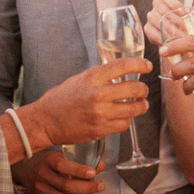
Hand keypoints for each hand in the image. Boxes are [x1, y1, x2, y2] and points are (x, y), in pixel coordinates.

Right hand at [12, 151, 105, 193]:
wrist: (24, 169)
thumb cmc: (48, 161)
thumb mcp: (62, 155)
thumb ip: (81, 161)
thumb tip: (100, 165)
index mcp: (48, 161)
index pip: (63, 166)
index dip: (79, 171)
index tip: (93, 173)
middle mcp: (42, 176)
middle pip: (66, 186)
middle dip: (87, 188)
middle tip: (100, 186)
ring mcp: (39, 190)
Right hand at [26, 58, 150, 146]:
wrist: (45, 121)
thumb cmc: (60, 99)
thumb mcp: (79, 79)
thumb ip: (99, 77)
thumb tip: (120, 74)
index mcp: (92, 77)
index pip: (123, 65)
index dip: (140, 64)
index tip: (148, 66)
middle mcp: (97, 94)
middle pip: (134, 89)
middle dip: (144, 89)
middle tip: (143, 90)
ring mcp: (100, 113)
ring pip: (134, 109)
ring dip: (141, 106)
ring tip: (140, 104)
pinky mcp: (100, 129)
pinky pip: (124, 124)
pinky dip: (127, 120)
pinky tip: (124, 117)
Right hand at [144, 0, 193, 45]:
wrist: (172, 30)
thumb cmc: (182, 18)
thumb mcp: (190, 14)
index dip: (176, 5)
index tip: (185, 13)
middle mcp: (156, 5)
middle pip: (164, 12)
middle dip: (176, 21)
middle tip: (187, 30)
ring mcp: (150, 17)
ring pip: (159, 23)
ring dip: (171, 31)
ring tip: (182, 38)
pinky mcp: (147, 29)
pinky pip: (154, 34)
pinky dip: (163, 39)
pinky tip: (172, 43)